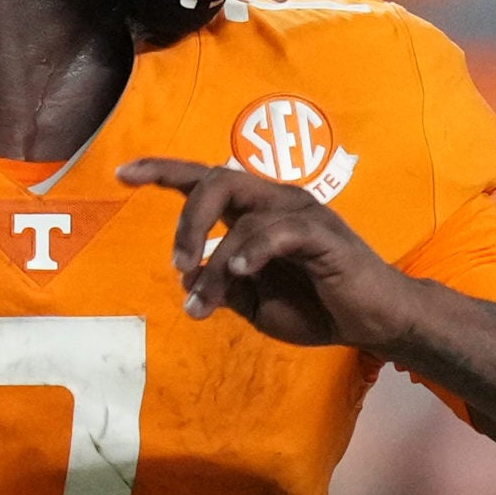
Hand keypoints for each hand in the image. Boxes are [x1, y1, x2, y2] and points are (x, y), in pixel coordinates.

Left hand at [117, 157, 420, 348]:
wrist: (372, 323)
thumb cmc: (317, 308)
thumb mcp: (255, 304)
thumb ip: (221, 286)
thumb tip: (186, 275)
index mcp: (255, 212)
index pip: (204, 179)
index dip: (162, 171)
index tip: (122, 173)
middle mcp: (275, 200)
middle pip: (215, 181)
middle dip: (186, 222)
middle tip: (177, 265)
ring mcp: (300, 212)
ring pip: (240, 215)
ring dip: (214, 262)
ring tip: (206, 303)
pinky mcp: (322, 232)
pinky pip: (275, 231)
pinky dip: (250, 251)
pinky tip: (240, 273)